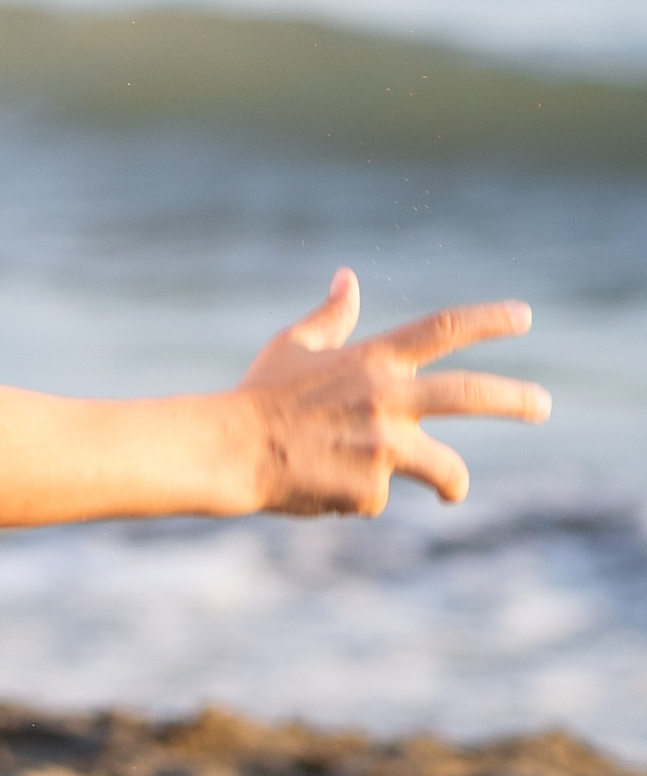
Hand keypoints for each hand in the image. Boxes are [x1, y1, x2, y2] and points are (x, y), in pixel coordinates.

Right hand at [235, 270, 547, 512]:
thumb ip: (331, 317)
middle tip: (544, 406)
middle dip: (517, 399)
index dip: (488, 320)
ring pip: (445, 470)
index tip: (524, 317)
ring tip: (452, 492)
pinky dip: (358, 494)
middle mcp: (387, 399)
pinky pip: (379, 495)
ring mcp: (383, 448)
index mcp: (372, 360)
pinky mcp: (370, 491)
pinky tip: (325, 486)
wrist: (231, 451)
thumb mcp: (293, 347)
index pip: (442, 329)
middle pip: (472, 394)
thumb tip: (350, 279)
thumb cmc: (259, 396)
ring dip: (453, 483)